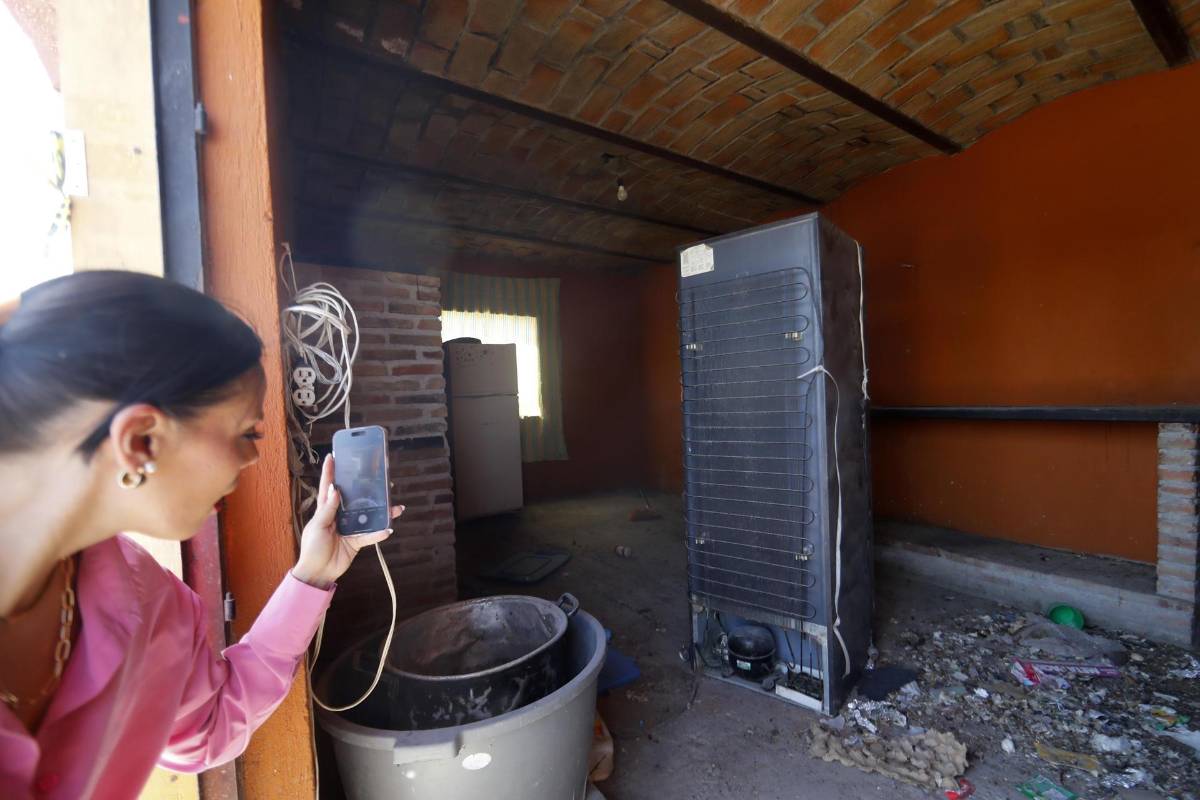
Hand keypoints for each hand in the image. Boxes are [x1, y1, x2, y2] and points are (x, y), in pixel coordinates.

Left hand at [293, 454, 403, 588]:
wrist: (317, 573)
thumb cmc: (312, 548)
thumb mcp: (318, 526)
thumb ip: (328, 509)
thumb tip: (335, 489)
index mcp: (325, 509)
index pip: (328, 487)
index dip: (330, 471)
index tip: (332, 455)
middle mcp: (339, 516)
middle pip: (354, 498)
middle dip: (366, 488)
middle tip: (380, 478)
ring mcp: (349, 528)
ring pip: (368, 515)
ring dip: (381, 511)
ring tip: (395, 505)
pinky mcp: (356, 541)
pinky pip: (370, 535)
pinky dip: (379, 533)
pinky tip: (388, 528)